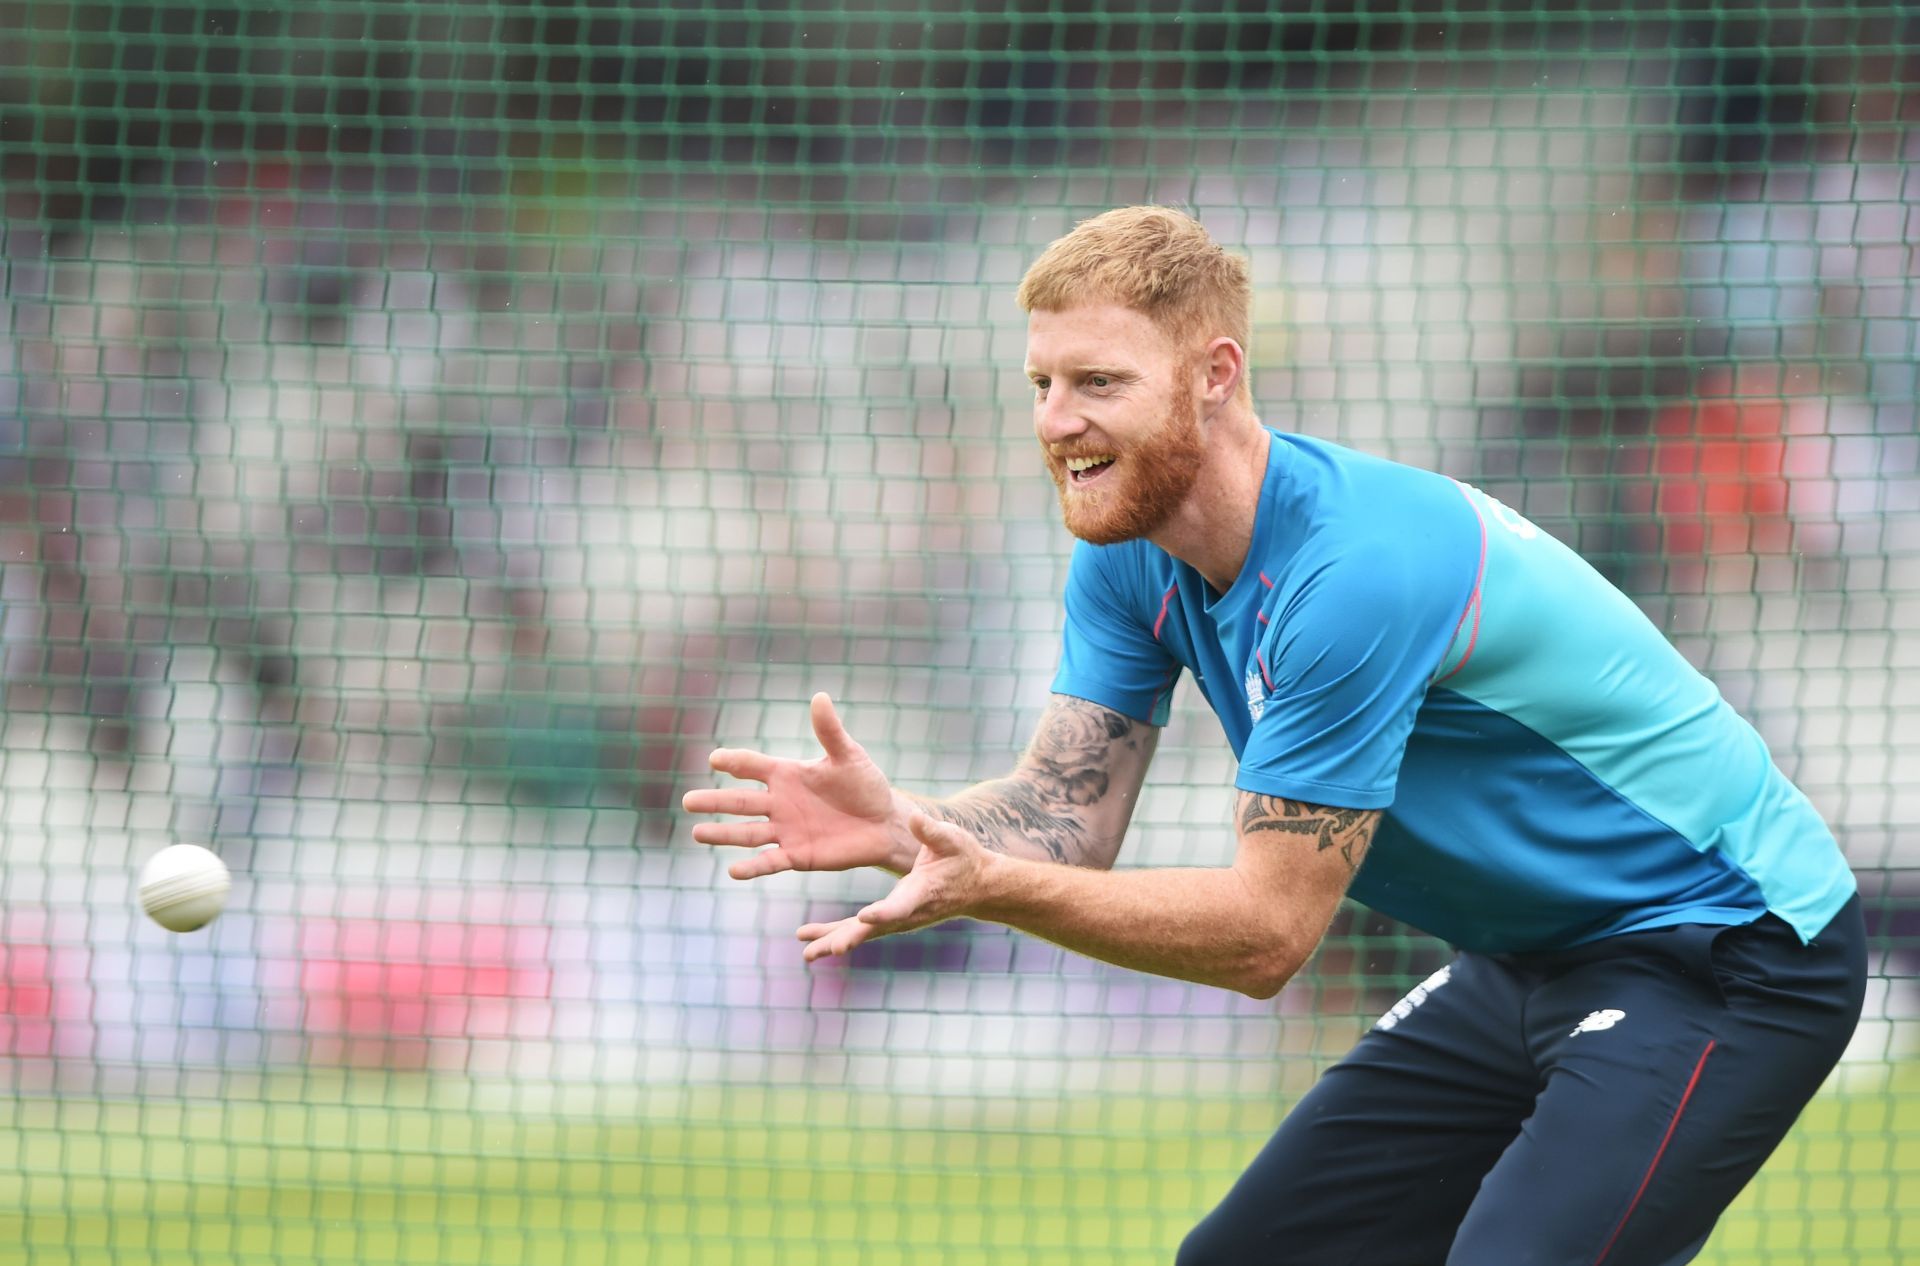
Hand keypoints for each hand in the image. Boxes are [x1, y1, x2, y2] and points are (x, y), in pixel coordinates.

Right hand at [682, 692, 913, 877]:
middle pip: (740, 802)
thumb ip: (830, 731)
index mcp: (787, 775)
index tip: (715, 758)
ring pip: (747, 832)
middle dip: (714, 801)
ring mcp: (786, 830)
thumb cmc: (866, 785)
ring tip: (698, 833)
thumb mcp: (849, 756)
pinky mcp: (797, 855)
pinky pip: (770, 861)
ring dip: (723, 833)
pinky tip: (732, 870)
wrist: (884, 823)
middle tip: (688, 801)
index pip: (753, 766)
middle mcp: (780, 803)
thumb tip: (820, 696)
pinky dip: (752, 867)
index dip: (735, 762)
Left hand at [797, 814, 993, 960]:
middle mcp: (908, 913)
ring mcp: (898, 920)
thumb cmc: (964, 859)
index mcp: (922, 893)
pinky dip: (836, 935)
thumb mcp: (952, 840)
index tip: (866, 917)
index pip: (902, 906)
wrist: (977, 887)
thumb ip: (931, 831)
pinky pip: (860, 931)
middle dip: (851, 938)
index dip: (885, 913)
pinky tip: (813, 940)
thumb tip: (914, 817)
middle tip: (829, 950)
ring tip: (807, 953)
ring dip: (834, 941)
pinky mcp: (890, 919)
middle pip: (876, 930)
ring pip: (863, 934)